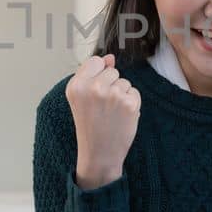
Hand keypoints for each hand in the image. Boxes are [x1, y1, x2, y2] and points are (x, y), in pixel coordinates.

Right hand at [66, 54, 140, 189]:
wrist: (99, 154)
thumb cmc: (90, 125)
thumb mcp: (81, 98)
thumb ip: (92, 75)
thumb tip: (110, 58)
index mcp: (76, 85)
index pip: (95, 62)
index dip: (98, 76)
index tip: (94, 94)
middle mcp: (93, 87)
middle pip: (112, 71)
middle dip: (110, 85)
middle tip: (102, 108)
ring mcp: (112, 94)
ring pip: (124, 82)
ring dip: (121, 95)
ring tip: (111, 113)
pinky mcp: (129, 103)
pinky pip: (134, 92)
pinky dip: (131, 103)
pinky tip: (121, 117)